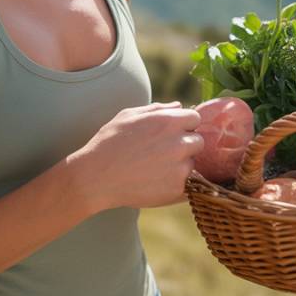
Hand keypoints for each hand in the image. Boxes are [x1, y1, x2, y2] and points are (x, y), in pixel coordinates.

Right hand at [68, 102, 203, 212]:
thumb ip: (157, 109)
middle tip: (164, 152)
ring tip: (156, 169)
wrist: (96, 177)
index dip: (184, 125)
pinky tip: (159, 182)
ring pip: (193, 164)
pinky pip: (190, 185)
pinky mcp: (177, 190)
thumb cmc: (109, 142)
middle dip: (185, 144)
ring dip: (181, 165)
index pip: (195, 118)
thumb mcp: (128, 116)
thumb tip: (179, 106)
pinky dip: (178, 184)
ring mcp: (180, 168)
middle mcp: (178, 143)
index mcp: (168, 121)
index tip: (171, 133)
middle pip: (198, 141)